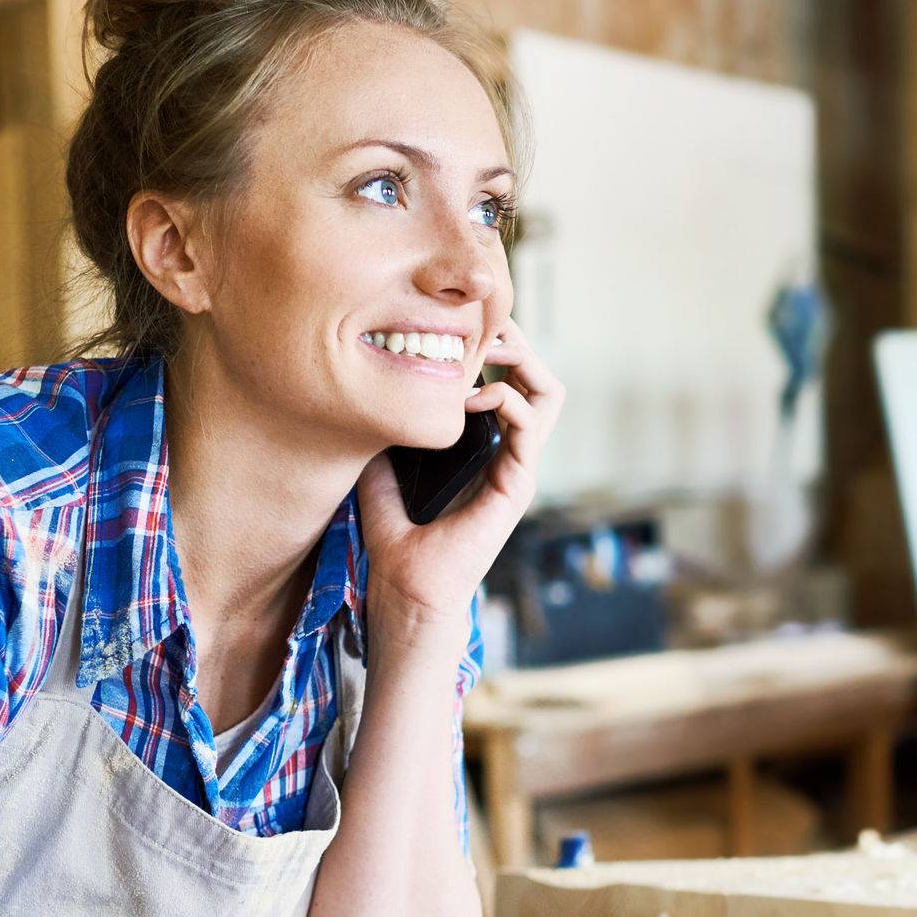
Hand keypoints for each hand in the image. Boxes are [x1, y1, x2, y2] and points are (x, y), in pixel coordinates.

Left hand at [357, 319, 563, 643]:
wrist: (406, 589)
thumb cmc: (396, 540)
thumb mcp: (381, 468)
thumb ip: (386, 434)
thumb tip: (367, 395)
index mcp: (484, 447)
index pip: (509, 382)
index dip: (494, 348)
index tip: (460, 327)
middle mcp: (508, 453)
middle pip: (537, 379)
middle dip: (517, 343)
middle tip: (483, 327)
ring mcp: (517, 468)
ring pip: (549, 396)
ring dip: (524, 363)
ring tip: (490, 350)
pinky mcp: (516, 485)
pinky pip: (531, 427)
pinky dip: (509, 399)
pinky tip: (478, 395)